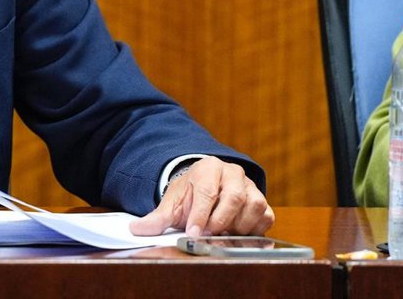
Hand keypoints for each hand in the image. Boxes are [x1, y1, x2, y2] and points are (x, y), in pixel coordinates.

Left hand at [127, 156, 273, 236]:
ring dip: (237, 225)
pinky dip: (254, 229)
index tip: (193, 232)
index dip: (200, 214)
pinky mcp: (264, 202)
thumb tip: (136, 229)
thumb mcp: (172, 204)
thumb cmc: (191, 196)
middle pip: (234, 197)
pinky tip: (237, 232)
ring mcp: (251, 186)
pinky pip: (266, 216)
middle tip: (208, 234)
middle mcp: (232, 173)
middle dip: (219, 220)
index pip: (207, 191)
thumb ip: (156, 218)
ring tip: (221, 231)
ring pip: (253, 207)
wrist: (207, 190)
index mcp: (208, 168)